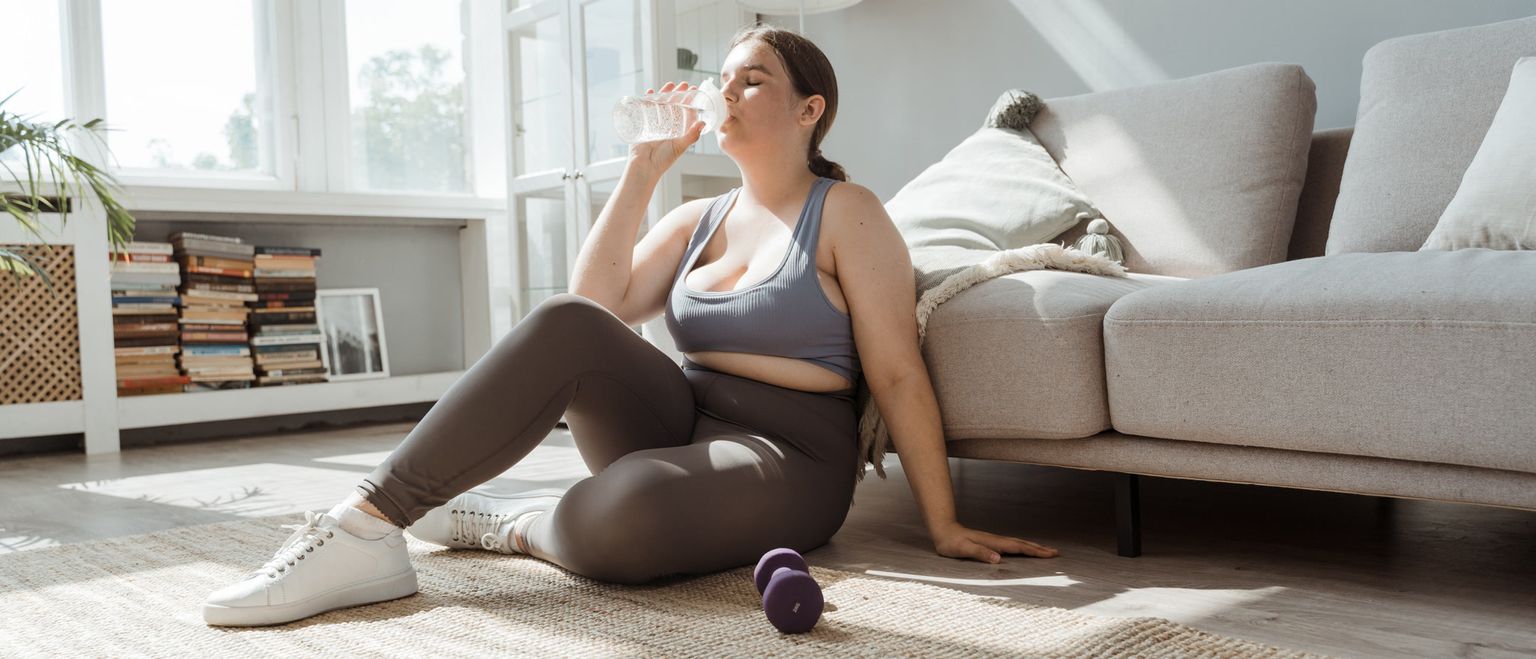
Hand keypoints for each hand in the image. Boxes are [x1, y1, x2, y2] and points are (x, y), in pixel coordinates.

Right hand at [628, 81, 706, 175]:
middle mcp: (668, 126)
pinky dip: (647, 99)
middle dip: (678, 94)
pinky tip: (650, 92)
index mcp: (679, 130)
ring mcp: (656, 124)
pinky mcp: (644, 124)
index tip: (694, 91)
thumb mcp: (680, 147)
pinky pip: (646, 108)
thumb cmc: (663, 160)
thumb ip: (691, 136)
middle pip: (674, 105)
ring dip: (665, 94)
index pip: (686, 112)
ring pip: (661, 104)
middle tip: (683, 84)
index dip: (691, 101)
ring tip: (669, 85)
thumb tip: (703, 123)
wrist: (644, 166)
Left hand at [931, 522, 1058, 563]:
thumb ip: (980, 553)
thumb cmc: (952, 542)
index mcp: (993, 543)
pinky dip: (1022, 547)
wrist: (944, 530)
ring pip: (1018, 543)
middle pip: (1022, 544)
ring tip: (1045, 551)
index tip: (1049, 554)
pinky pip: (1012, 545)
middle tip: (1055, 553)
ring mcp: (994, 541)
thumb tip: (998, 559)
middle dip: (1039, 549)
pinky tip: (1024, 550)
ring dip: (1033, 547)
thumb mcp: (963, 549)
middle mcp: (996, 540)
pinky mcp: (991, 543)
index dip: (1034, 551)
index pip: (1018, 548)